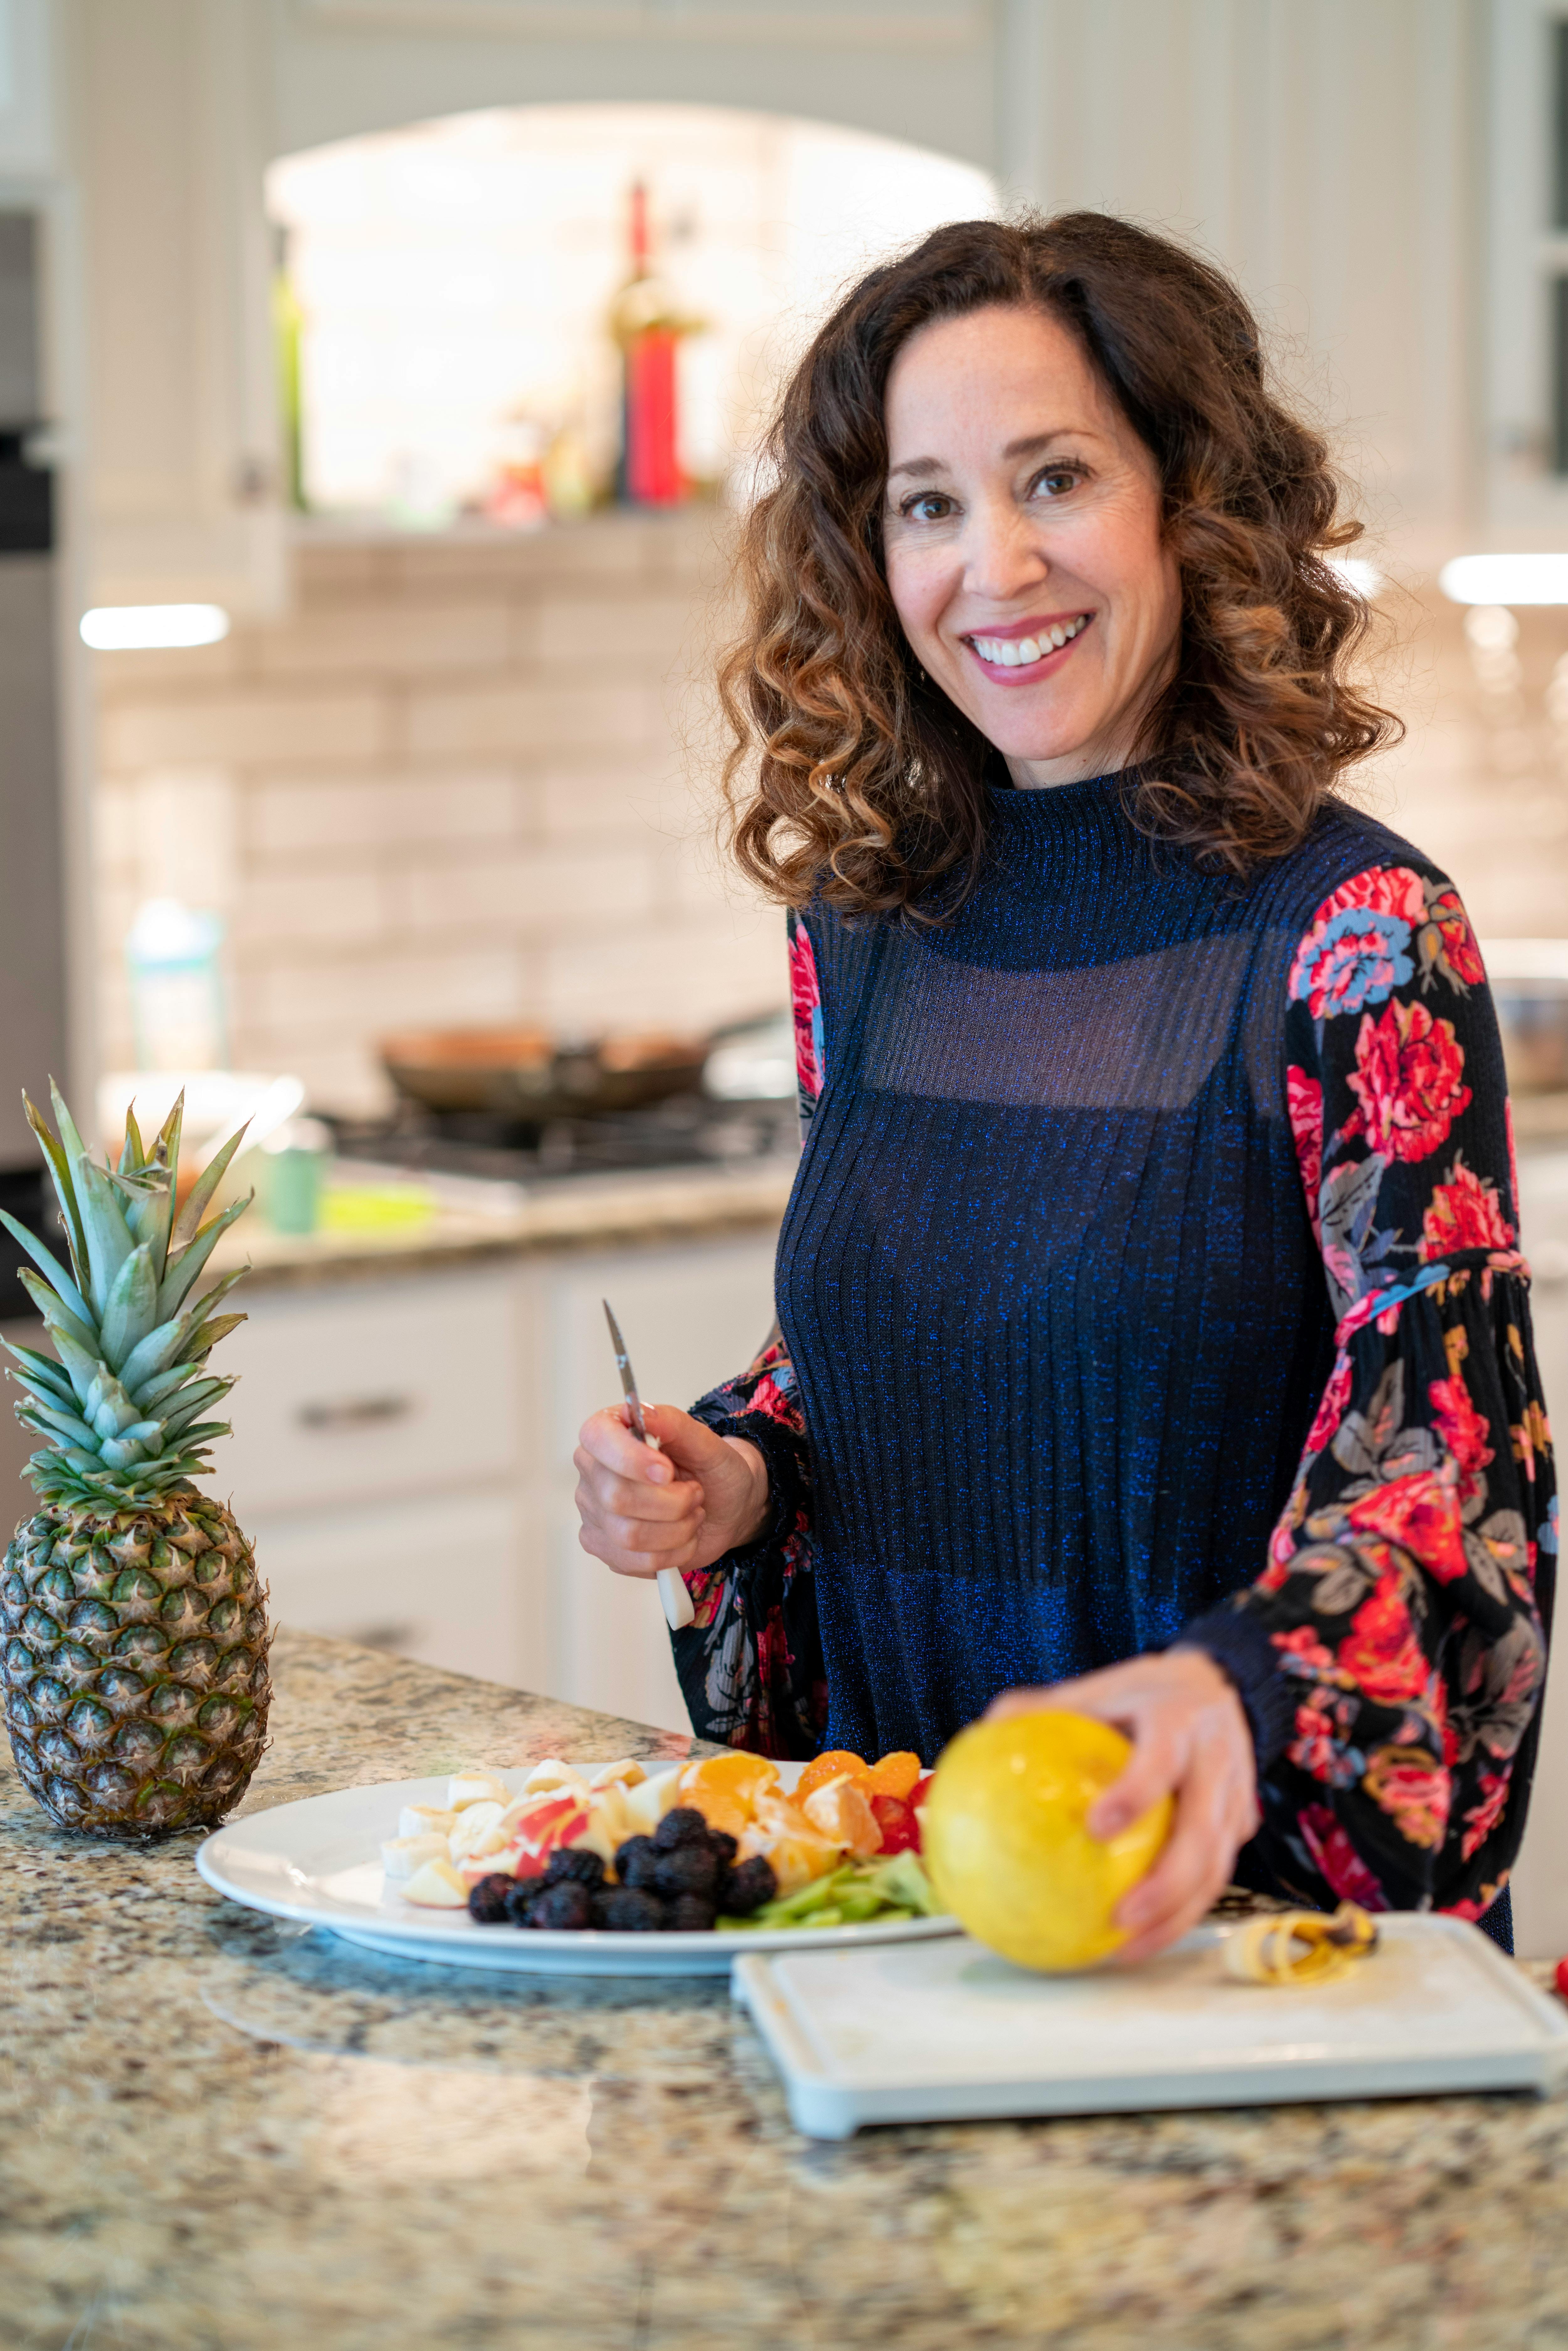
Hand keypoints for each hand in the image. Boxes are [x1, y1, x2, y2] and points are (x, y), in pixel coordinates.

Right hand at [574, 1403, 769, 1583]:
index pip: (597, 1439)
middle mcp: (593, 1471)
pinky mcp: (605, 1548)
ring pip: (628, 1535)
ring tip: (691, 1513)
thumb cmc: (711, 1469)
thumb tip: (640, 1411)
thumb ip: (673, 1422)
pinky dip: (673, 1553)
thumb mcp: (705, 1441)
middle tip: (695, 1493)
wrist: (724, 1506)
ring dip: (677, 1529)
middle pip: (616, 1497)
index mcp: (608, 1432)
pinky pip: (635, 1562)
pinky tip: (682, 1537)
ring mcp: (594, 1513)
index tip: (667, 1470)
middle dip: (672, 1502)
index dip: (631, 1459)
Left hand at [985, 1649, 1259, 1964]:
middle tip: (1122, 1916)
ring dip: (1176, 1915)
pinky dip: (1181, 1913)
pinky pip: (1215, 1877)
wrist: (1215, 1685)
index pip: (1162, 1760)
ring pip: (1216, 1867)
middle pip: (1203, 1833)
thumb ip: (1044, 1708)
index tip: (1097, 1827)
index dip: (1136, 1794)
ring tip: (1129, 1947)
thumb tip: (983, 1731)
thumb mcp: (1100, 1688)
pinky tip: (1142, 1937)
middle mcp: (1216, 1762)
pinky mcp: (1239, 1827)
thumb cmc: (1145, 1694)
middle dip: (1167, 1883)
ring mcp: (1235, 1798)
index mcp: (1179, 1721)